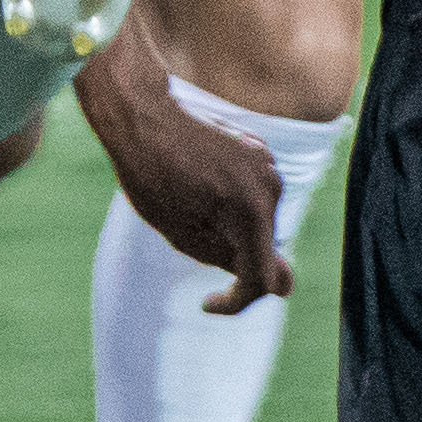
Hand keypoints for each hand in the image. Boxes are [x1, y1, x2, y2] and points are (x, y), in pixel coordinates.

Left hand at [75, 31, 294, 315]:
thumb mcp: (185, 237)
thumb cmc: (153, 180)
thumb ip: (231, 262)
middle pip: (264, 250)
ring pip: (260, 225)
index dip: (236, 302)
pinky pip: (255, 198)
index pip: (264, 280)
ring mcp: (269, 166)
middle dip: (233, 260)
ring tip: (191, 209)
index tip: (206, 303)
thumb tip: (278, 285)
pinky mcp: (260, 152)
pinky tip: (201, 189)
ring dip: (233, 231)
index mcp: (251, 212)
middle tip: (187, 242)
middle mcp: (270, 187)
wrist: (143, 118)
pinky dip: (233, 206)